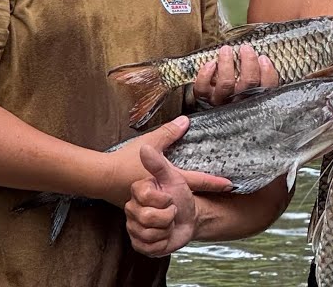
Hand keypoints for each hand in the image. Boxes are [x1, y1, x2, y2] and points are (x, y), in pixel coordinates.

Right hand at [104, 116, 231, 206]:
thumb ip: (168, 133)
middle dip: (209, 195)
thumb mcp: (149, 142)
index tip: (231, 184)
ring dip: (191, 204)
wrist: (101, 180)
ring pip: (178, 205)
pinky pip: (163, 211)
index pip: (198, 180)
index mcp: (171, 179)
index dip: (215, 182)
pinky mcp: (146, 209)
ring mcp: (156, 205)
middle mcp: (166, 195)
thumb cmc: (126, 160)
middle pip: (192, 195)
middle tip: (225, 195)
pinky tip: (179, 208)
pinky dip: (172, 209)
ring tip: (208, 201)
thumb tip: (186, 120)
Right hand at [125, 145, 227, 256]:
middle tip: (171, 211)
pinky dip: (163, 243)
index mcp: (138, 192)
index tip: (170, 197)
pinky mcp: (138, 243)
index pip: (146, 196)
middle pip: (147, 217)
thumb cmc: (180, 195)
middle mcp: (132, 209)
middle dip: (168, 216)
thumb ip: (157, 164)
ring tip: (168, 223)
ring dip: (167, 230)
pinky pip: (148, 248)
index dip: (164, 199)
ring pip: (148, 234)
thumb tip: (145, 148)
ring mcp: (133, 227)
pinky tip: (165, 235)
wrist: (189, 217)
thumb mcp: (172, 177)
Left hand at [192, 44, 277, 106]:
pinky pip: (203, 88)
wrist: (211, 115)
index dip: (267, 73)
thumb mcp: (251, 87)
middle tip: (246, 48)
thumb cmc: (235, 92)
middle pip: (248, 83)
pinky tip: (211, 63)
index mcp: (254, 98)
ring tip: (226, 49)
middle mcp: (239, 101)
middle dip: (249, 62)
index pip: (266, 87)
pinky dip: (205, 75)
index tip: (263, 58)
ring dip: (227, 63)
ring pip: (226, 84)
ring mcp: (221, 101)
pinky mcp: (204, 98)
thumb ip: (258, 76)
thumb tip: (263, 57)